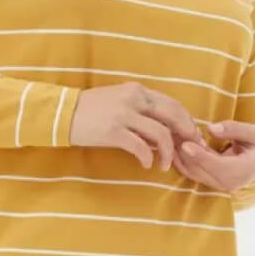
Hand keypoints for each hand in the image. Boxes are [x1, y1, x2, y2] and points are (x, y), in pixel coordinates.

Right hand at [70, 82, 205, 169]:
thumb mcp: (119, 99)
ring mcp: (124, 114)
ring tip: (164, 164)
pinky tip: (146, 165)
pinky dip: (148, 158)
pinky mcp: (114, 131)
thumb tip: (164, 127)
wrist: (64, 113)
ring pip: (161, 134)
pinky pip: (141, 147)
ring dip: (168, 153)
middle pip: (172, 115)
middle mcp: (133, 98)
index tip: (191, 136)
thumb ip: (141, 108)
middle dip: (185, 135)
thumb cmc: (92, 108)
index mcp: (137, 90)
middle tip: (188, 151)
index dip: (186, 121)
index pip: (171, 103)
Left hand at [171, 120, 254, 191]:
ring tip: (170, 136)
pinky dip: (181, 160)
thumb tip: (212, 129)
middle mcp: (228, 183)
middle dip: (185, 153)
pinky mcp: (209, 182)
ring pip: (193, 172)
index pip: (217, 166)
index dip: (200, 156)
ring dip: (180, 156)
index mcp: (242, 171)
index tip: (185, 144)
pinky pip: (191, 173)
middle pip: (201, 170)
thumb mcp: (253, 134)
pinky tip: (172, 145)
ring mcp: (217, 185)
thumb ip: (233, 129)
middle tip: (171, 133)